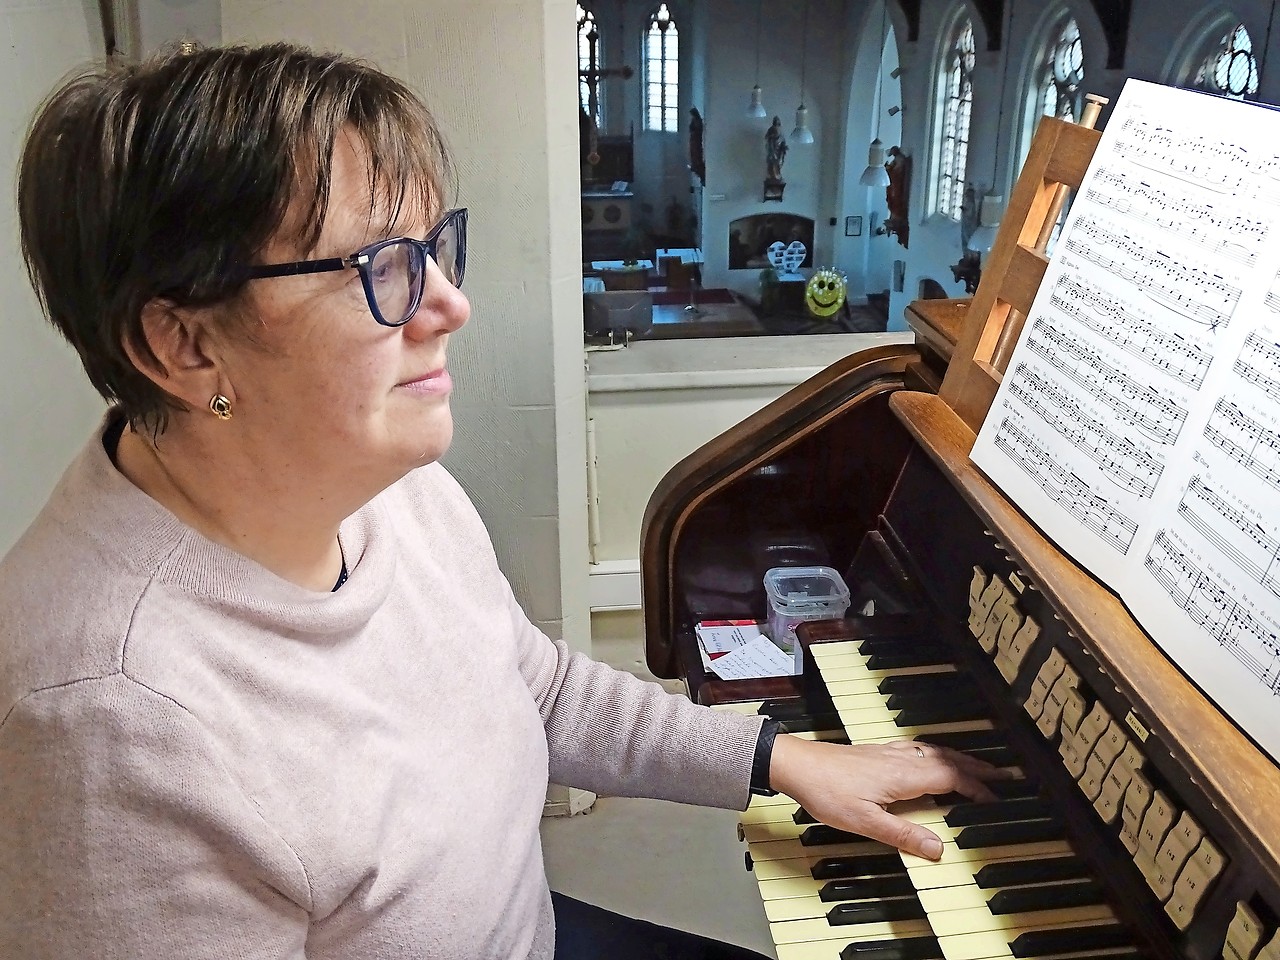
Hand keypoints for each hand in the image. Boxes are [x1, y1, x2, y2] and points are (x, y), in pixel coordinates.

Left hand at [766, 735, 1007, 860]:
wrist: (797, 765)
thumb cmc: (826, 791)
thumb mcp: (865, 822)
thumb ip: (903, 835)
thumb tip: (939, 848)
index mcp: (903, 775)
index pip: (951, 778)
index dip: (977, 788)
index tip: (996, 800)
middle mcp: (900, 759)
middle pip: (949, 759)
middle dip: (978, 768)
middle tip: (1003, 775)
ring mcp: (888, 753)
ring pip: (935, 751)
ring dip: (960, 758)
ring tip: (977, 766)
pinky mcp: (877, 751)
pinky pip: (918, 748)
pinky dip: (937, 752)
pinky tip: (932, 757)